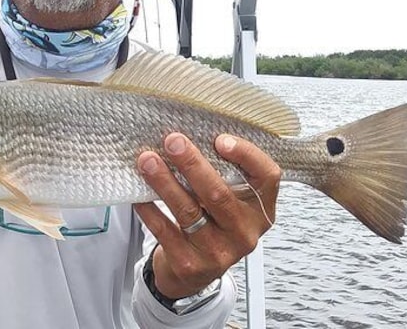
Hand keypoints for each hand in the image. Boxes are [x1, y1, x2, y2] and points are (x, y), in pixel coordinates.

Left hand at [134, 133, 280, 298]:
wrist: (195, 270)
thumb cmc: (212, 223)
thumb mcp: (231, 201)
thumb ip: (223, 173)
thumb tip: (191, 135)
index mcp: (260, 209)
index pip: (267, 177)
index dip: (246, 155)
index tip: (220, 139)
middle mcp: (244, 232)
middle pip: (219, 194)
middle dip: (193, 164)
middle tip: (172, 141)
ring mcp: (218, 252)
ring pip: (188, 211)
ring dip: (165, 182)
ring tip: (147, 160)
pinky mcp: (190, 264)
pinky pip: (165, 230)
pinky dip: (149, 209)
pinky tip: (139, 193)